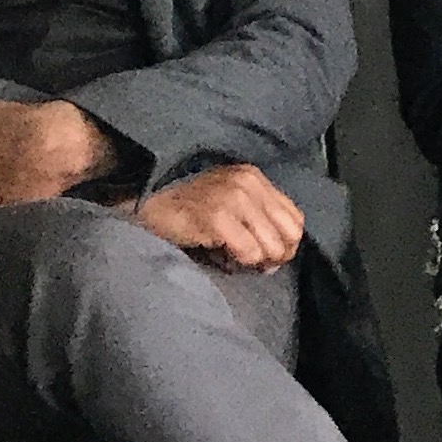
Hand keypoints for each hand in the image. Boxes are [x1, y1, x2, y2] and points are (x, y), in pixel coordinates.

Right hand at [131, 163, 304, 271]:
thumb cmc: (187, 210)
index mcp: (255, 178)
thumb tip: (278, 259)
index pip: (296, 219)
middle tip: (251, 263)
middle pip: (290, 235)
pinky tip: (219, 256)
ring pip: (272, 247)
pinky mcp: (217, 217)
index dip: (286, 244)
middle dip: (275, 256)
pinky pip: (249, 252)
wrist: (146, 206)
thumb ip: (258, 221)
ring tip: (231, 257)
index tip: (266, 256)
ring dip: (254, 261)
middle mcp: (248, 184)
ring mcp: (233, 198)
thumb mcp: (230, 205)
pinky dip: (237, 262)